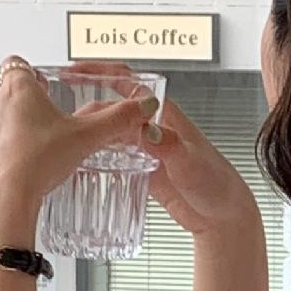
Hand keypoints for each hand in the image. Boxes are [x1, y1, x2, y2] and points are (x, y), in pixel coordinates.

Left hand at [0, 61, 153, 231]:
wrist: (7, 199)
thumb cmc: (37, 162)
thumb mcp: (86, 137)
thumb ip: (116, 119)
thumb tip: (140, 107)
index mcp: (18, 89)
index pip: (20, 65)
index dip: (33, 75)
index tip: (44, 86)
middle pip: (9, 93)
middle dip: (26, 106)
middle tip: (48, 126)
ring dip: (9, 128)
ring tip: (32, 148)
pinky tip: (11, 163)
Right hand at [78, 61, 265, 241]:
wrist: (224, 218)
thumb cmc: (218, 186)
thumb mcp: (192, 163)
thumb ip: (170, 146)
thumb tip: (148, 132)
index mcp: (165, 115)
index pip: (128, 82)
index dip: (100, 72)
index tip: (74, 72)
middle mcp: (153, 128)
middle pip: (112, 109)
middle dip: (88, 110)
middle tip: (66, 124)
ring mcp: (146, 149)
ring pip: (110, 133)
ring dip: (90, 135)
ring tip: (67, 143)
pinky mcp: (143, 170)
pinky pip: (114, 158)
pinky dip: (98, 158)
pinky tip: (83, 167)